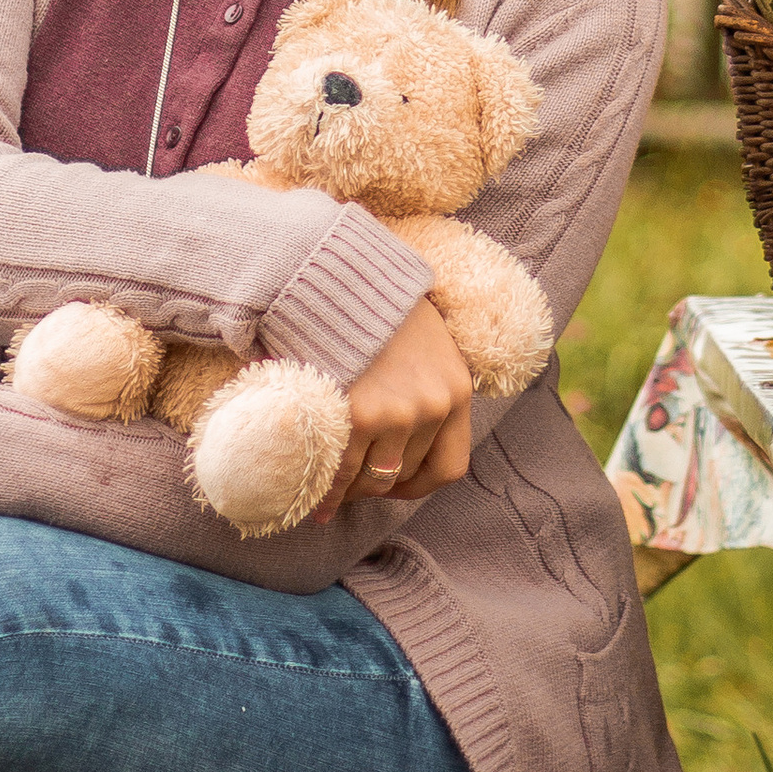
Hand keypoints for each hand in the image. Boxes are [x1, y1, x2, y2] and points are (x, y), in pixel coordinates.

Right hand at [325, 300, 474, 517]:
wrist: (337, 273)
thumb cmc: (372, 306)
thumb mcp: (422, 342)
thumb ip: (424, 385)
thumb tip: (404, 435)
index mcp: (456, 389)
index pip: (449, 466)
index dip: (417, 484)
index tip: (391, 485)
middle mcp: (433, 405)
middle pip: (405, 474)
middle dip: (375, 486)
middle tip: (350, 487)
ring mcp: (397, 412)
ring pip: (373, 479)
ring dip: (351, 492)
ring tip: (329, 494)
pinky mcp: (358, 414)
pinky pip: (343, 470)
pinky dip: (329, 491)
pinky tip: (316, 498)